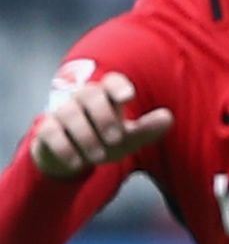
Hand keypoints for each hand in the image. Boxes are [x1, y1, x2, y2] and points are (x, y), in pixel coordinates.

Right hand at [31, 73, 173, 179]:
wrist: (72, 157)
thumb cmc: (105, 140)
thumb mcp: (129, 138)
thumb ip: (147, 129)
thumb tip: (168, 117)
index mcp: (107, 96)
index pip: (112, 81)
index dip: (119, 86)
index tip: (128, 97)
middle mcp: (83, 99)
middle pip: (90, 94)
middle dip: (104, 117)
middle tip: (116, 139)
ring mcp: (62, 112)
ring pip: (70, 113)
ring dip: (86, 136)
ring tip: (100, 156)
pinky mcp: (46, 129)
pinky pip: (51, 133)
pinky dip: (65, 148)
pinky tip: (78, 162)